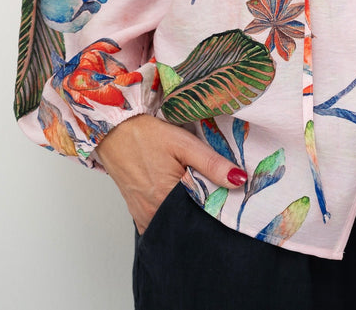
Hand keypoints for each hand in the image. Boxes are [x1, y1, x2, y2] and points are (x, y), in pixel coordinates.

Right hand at [95, 114, 246, 233]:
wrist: (115, 131)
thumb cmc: (147, 135)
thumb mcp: (183, 143)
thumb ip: (212, 163)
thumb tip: (240, 180)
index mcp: (167, 198)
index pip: (204, 214)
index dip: (219, 205)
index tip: (227, 193)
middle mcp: (154, 213)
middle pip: (189, 222)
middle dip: (203, 211)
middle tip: (210, 190)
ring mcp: (144, 216)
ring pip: (175, 224)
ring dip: (187, 212)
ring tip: (192, 191)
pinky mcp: (138, 215)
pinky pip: (161, 223)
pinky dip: (172, 216)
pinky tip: (177, 199)